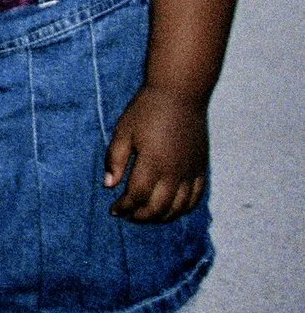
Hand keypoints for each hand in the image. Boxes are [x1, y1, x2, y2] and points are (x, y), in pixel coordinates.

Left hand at [104, 86, 209, 221]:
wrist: (181, 94)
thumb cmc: (147, 110)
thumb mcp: (123, 131)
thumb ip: (116, 160)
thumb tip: (109, 185)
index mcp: (153, 162)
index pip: (137, 196)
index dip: (124, 207)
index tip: (114, 210)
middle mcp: (175, 172)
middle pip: (159, 207)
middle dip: (141, 216)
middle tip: (128, 216)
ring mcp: (191, 172)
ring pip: (179, 208)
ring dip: (162, 217)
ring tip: (147, 216)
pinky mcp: (202, 169)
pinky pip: (196, 198)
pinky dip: (183, 209)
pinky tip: (171, 210)